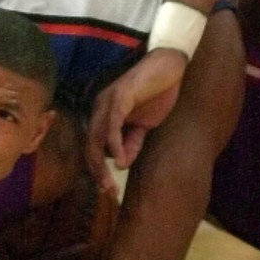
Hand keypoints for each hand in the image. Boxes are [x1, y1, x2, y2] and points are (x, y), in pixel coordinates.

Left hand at [86, 48, 187, 189]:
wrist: (169, 67)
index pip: (93, 147)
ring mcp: (107, 101)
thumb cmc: (156, 93)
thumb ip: (132, 142)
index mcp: (103, 115)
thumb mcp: (144, 125)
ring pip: (96, 138)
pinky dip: (115, 144)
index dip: (98, 170)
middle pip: (90, 146)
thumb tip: (121, 164)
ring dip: (102, 164)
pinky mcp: (120, 97)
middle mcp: (99, 108)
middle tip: (107, 192)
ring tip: (110, 183)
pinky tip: (120, 160)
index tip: (107, 190)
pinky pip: (112, 125)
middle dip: (97, 172)